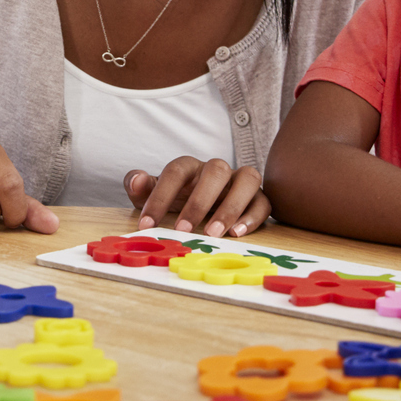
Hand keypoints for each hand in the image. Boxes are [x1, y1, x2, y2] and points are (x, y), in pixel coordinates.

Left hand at [127, 159, 268, 237]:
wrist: (204, 207)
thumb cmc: (177, 200)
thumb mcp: (153, 195)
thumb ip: (139, 185)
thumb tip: (136, 180)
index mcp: (190, 166)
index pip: (176, 171)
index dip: (160, 196)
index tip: (146, 224)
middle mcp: (217, 169)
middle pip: (215, 170)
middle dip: (199, 201)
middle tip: (182, 230)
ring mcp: (239, 182)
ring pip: (246, 180)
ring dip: (231, 207)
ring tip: (214, 234)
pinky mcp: (258, 198)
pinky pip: (263, 201)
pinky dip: (252, 217)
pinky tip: (236, 234)